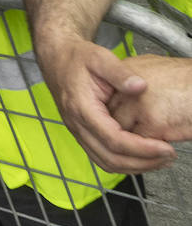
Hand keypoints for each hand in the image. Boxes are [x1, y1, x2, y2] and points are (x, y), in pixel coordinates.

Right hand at [38, 38, 174, 172]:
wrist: (57, 59)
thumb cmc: (77, 58)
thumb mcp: (100, 58)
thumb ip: (120, 72)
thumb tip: (140, 86)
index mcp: (82, 108)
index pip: (113, 140)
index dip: (141, 148)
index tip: (165, 147)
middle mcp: (76, 124)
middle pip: (110, 158)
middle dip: (142, 162)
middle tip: (168, 157)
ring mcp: (77, 131)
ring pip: (105, 162)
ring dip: (134, 166)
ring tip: (158, 160)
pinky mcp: (82, 133)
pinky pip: (101, 156)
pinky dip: (122, 162)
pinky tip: (140, 156)